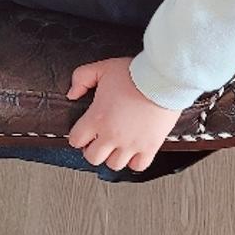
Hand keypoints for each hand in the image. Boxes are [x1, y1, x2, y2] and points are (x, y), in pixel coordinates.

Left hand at [66, 56, 181, 171]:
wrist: (162, 79)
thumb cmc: (135, 74)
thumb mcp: (102, 68)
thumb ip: (81, 78)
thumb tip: (72, 94)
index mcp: (97, 117)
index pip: (75, 140)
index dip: (78, 136)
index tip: (84, 132)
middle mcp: (112, 135)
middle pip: (93, 158)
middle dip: (93, 150)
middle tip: (98, 141)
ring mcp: (131, 144)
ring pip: (114, 165)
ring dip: (113, 156)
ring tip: (116, 146)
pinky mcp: (149, 147)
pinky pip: (138, 166)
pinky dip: (134, 162)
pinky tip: (134, 151)